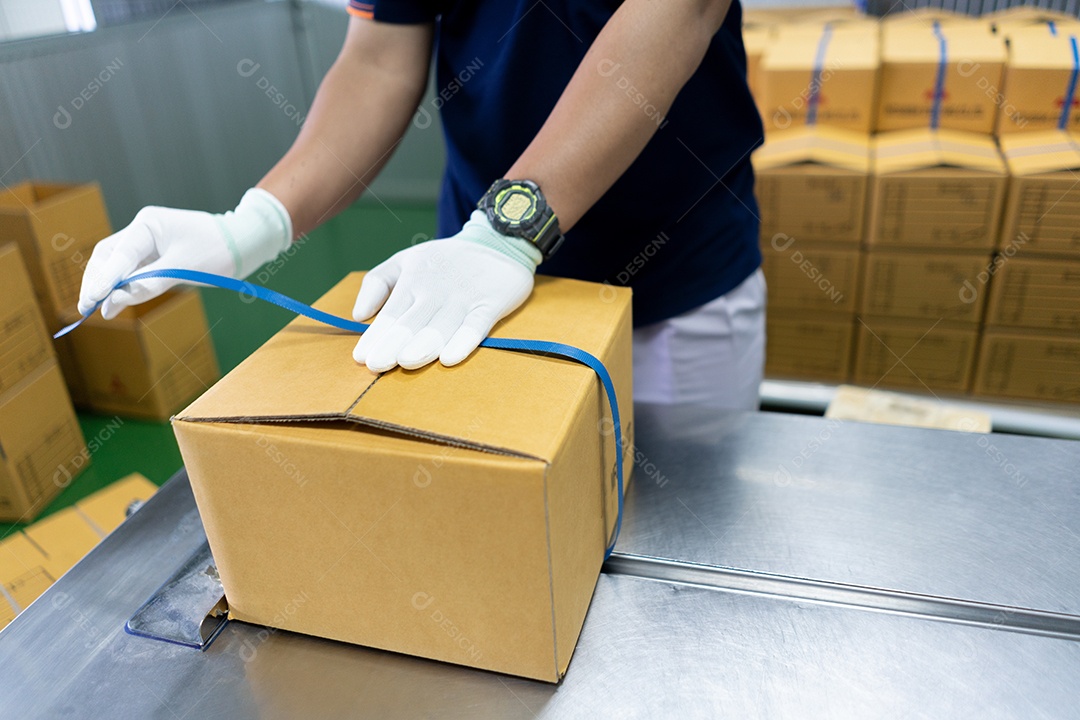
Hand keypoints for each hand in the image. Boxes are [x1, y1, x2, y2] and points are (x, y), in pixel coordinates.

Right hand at [78, 188, 291, 318]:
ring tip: (97, 308)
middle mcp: (143, 229)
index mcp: (148, 224)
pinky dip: (123, 284)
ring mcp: (148, 240)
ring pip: (116, 262)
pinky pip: (132, 268)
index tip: (89, 303)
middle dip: (96, 281)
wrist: (245, 242)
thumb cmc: (218, 250)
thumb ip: (146, 286)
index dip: (102, 281)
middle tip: (86, 308)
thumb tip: (111, 304)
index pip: (117, 255)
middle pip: (108, 255)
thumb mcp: (181, 270)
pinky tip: (115, 301)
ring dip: (106, 284)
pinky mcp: (156, 252)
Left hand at [352, 210, 540, 371]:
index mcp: (413, 280)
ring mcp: (464, 298)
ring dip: (424, 344)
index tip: (362, 358)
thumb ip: (376, 283)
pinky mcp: (490, 304)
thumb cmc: (443, 260)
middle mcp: (435, 290)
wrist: (497, 242)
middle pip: (412, 322)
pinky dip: (463, 341)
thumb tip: (358, 316)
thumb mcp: (404, 260)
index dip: (376, 335)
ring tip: (407, 362)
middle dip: (394, 343)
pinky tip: (449, 358)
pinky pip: (476, 326)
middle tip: (377, 365)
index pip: (391, 313)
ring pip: (441, 326)